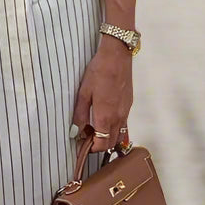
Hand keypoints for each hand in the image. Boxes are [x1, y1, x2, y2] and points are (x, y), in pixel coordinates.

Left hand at [71, 35, 133, 152]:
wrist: (117, 56)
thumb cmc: (98, 72)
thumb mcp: (83, 92)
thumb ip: (79, 115)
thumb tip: (76, 132)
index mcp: (106, 116)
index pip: (102, 144)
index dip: (91, 148)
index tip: (82, 144)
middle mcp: (119, 118)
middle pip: (111, 143)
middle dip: (99, 144)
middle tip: (86, 136)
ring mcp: (126, 112)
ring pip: (119, 135)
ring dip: (107, 137)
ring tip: (94, 127)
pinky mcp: (129, 106)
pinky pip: (123, 125)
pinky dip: (114, 128)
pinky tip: (104, 118)